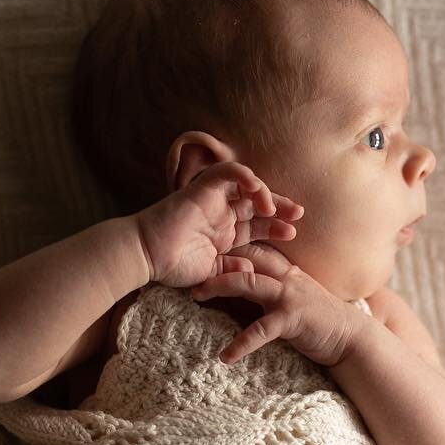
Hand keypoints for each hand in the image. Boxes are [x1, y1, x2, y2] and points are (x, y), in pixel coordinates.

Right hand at [135, 162, 303, 288]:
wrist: (146, 255)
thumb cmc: (171, 265)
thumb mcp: (210, 272)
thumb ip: (230, 269)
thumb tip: (249, 267)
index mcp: (223, 232)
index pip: (256, 224)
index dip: (275, 226)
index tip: (292, 233)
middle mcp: (220, 213)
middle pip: (256, 203)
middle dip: (280, 207)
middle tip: (298, 214)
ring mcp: (212, 199)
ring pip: (247, 184)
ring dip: (266, 193)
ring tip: (278, 208)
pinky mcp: (202, 188)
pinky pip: (229, 173)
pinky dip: (246, 177)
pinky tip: (258, 192)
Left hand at [189, 241, 369, 369]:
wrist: (350, 338)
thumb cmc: (320, 320)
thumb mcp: (294, 298)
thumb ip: (272, 291)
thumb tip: (244, 291)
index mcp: (284, 271)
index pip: (252, 249)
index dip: (227, 244)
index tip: (202, 246)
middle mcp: (285, 277)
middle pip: (244, 258)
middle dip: (215, 260)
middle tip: (189, 266)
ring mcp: (288, 296)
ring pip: (247, 283)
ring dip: (219, 287)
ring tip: (195, 297)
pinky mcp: (292, 320)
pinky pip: (260, 331)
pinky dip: (241, 344)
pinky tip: (225, 357)